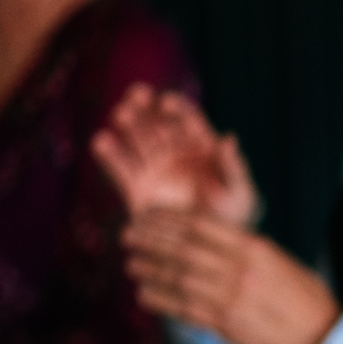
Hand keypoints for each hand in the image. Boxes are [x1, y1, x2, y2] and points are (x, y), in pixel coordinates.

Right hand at [93, 83, 260, 224]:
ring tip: (120, 113)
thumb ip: (234, 168)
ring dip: (129, 125)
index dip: (178, 109)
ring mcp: (155, 170)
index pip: (188, 121)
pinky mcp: (137, 189)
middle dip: (148, 109)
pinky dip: (110, 156)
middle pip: (159, 124)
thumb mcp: (241, 194)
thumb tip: (229, 138)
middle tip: (137, 94)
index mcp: (202, 148)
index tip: (168, 102)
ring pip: (139, 141)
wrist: (209, 250)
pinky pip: (120, 170)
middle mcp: (176, 154)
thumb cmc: (234, 218)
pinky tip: (101, 141)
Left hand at [123, 209, 340, 343]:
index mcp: (255, 248)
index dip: (169, 219)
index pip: (202, 225)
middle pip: (184, 248)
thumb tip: (212, 243)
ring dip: (150, 269)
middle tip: (128, 234)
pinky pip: (184, 309)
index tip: (148, 215)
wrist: (322, 338)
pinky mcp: (226, 325)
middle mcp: (241, 269)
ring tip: (130, 263)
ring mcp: (232, 297)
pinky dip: (161, 301)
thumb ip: (246, 251)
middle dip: (151, 240)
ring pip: (178, 277)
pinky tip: (144, 294)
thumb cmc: (305, 299)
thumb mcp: (280, 262)